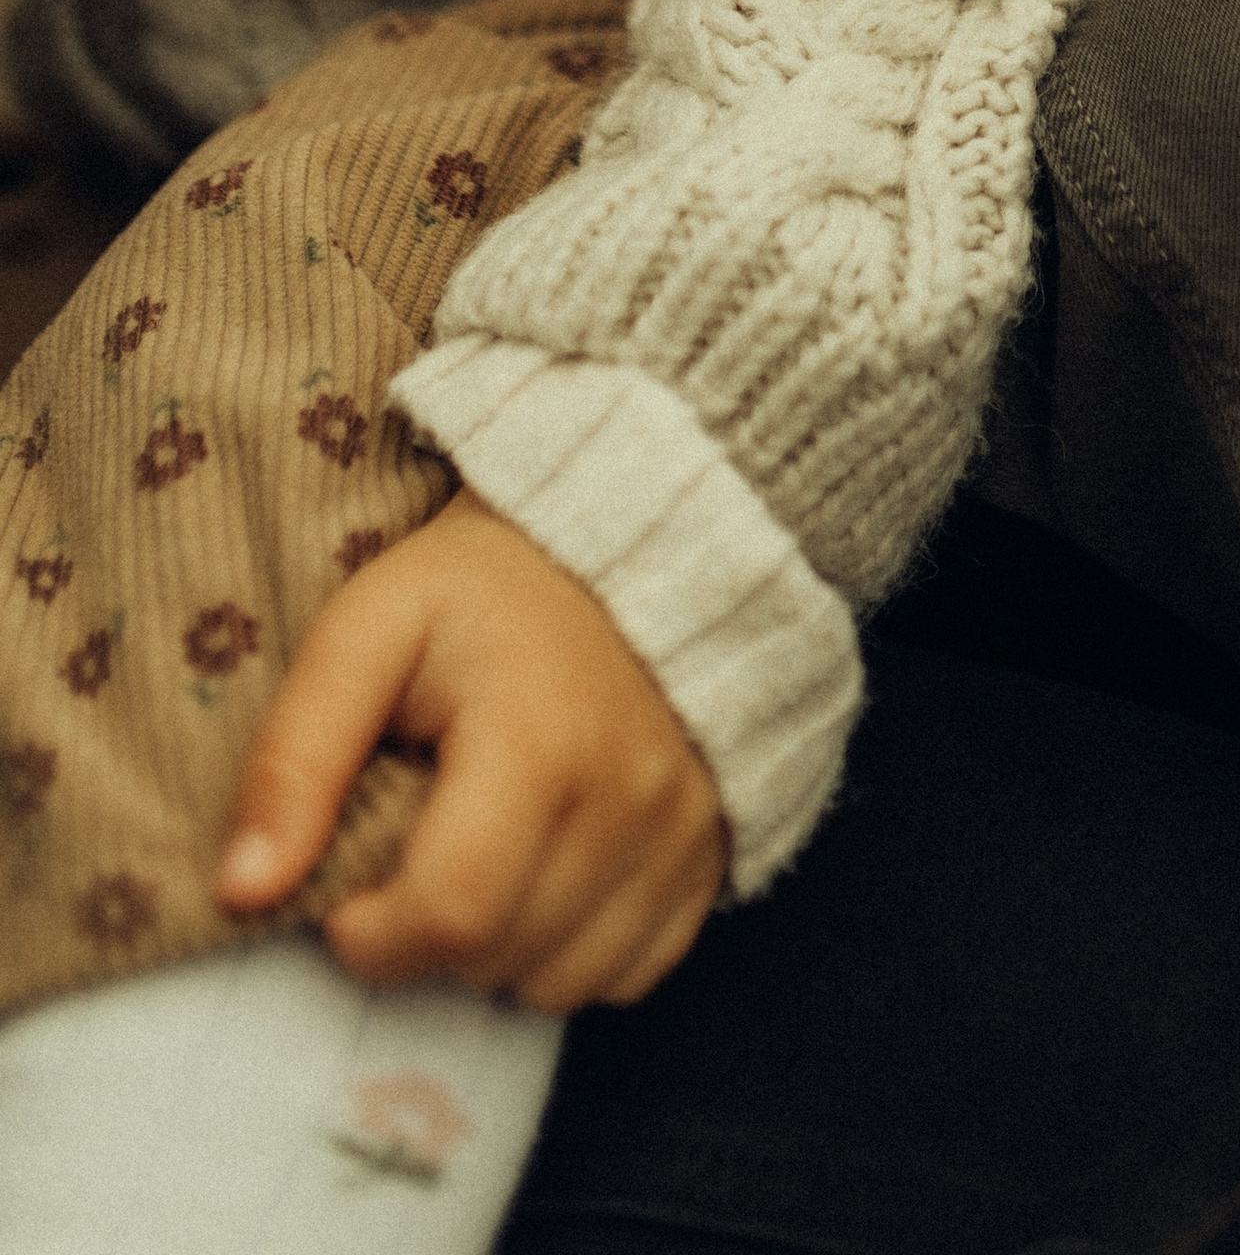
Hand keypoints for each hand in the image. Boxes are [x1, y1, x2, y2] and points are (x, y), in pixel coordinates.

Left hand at [216, 490, 727, 1009]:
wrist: (627, 537)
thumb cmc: (481, 589)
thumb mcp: (368, 628)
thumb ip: (297, 755)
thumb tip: (243, 893)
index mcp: (543, 741)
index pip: (449, 915)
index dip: (370, 930)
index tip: (348, 884)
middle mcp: (633, 798)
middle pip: (498, 959)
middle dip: (426, 933)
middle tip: (415, 843)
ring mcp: (684, 831)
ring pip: (562, 985)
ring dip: (499, 950)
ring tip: (481, 852)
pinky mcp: (713, 854)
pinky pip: (630, 974)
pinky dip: (574, 950)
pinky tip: (546, 872)